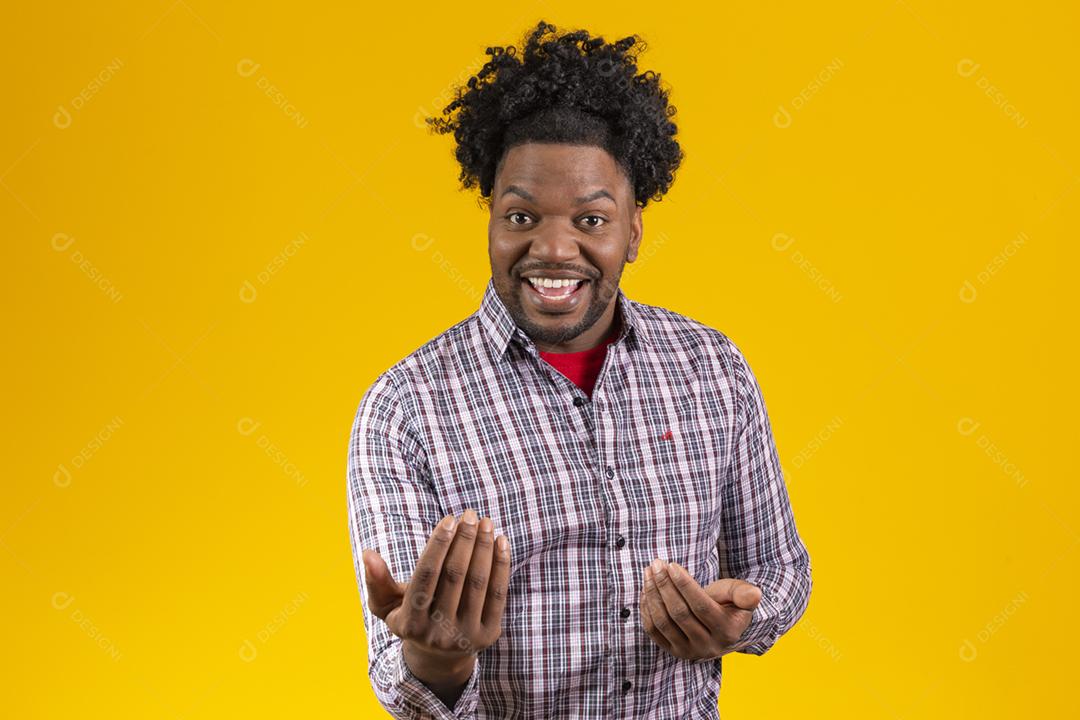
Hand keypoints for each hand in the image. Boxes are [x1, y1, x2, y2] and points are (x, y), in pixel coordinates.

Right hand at [362, 509, 510, 677]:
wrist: (439, 658)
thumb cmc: (411, 618)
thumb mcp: (388, 605)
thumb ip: (378, 581)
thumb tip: (368, 554)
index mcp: (411, 623)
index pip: (426, 576)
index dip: (439, 545)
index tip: (449, 519)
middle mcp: (438, 633)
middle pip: (455, 576)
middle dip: (464, 540)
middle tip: (470, 514)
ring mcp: (465, 635)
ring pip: (478, 583)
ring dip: (484, 548)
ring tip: (486, 523)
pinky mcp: (489, 634)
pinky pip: (497, 594)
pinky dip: (501, 565)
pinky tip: (501, 542)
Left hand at [639, 558, 761, 660]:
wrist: (720, 626)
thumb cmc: (729, 604)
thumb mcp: (740, 595)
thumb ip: (744, 593)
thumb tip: (755, 594)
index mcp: (727, 632)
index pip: (701, 606)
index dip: (684, 585)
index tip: (672, 565)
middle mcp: (708, 647)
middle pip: (680, 614)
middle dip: (664, 585)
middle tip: (656, 564)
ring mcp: (688, 652)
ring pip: (663, 622)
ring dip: (653, 594)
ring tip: (649, 572)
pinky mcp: (673, 651)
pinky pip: (654, 631)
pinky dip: (647, 609)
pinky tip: (647, 589)